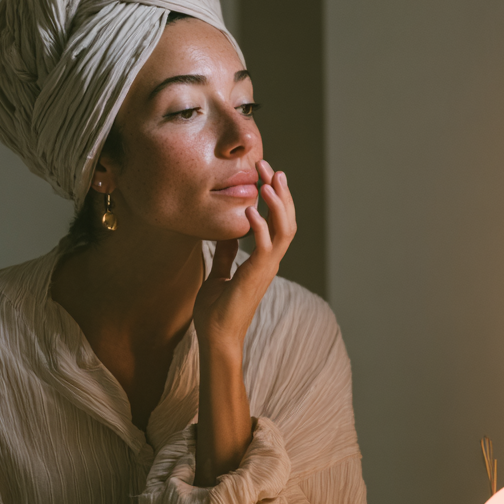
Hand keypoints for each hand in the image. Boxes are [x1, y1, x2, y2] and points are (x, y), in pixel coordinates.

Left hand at [193, 159, 295, 349]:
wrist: (216, 337)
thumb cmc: (216, 311)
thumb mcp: (220, 273)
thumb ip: (226, 253)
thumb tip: (228, 233)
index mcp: (263, 259)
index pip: (277, 221)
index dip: (275, 197)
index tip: (266, 175)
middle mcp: (270, 261)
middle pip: (286, 219)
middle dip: (280, 191)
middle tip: (268, 166)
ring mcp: (266, 268)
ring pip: (284, 229)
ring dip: (277, 203)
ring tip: (269, 181)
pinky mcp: (256, 275)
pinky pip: (265, 247)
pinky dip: (260, 226)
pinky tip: (250, 210)